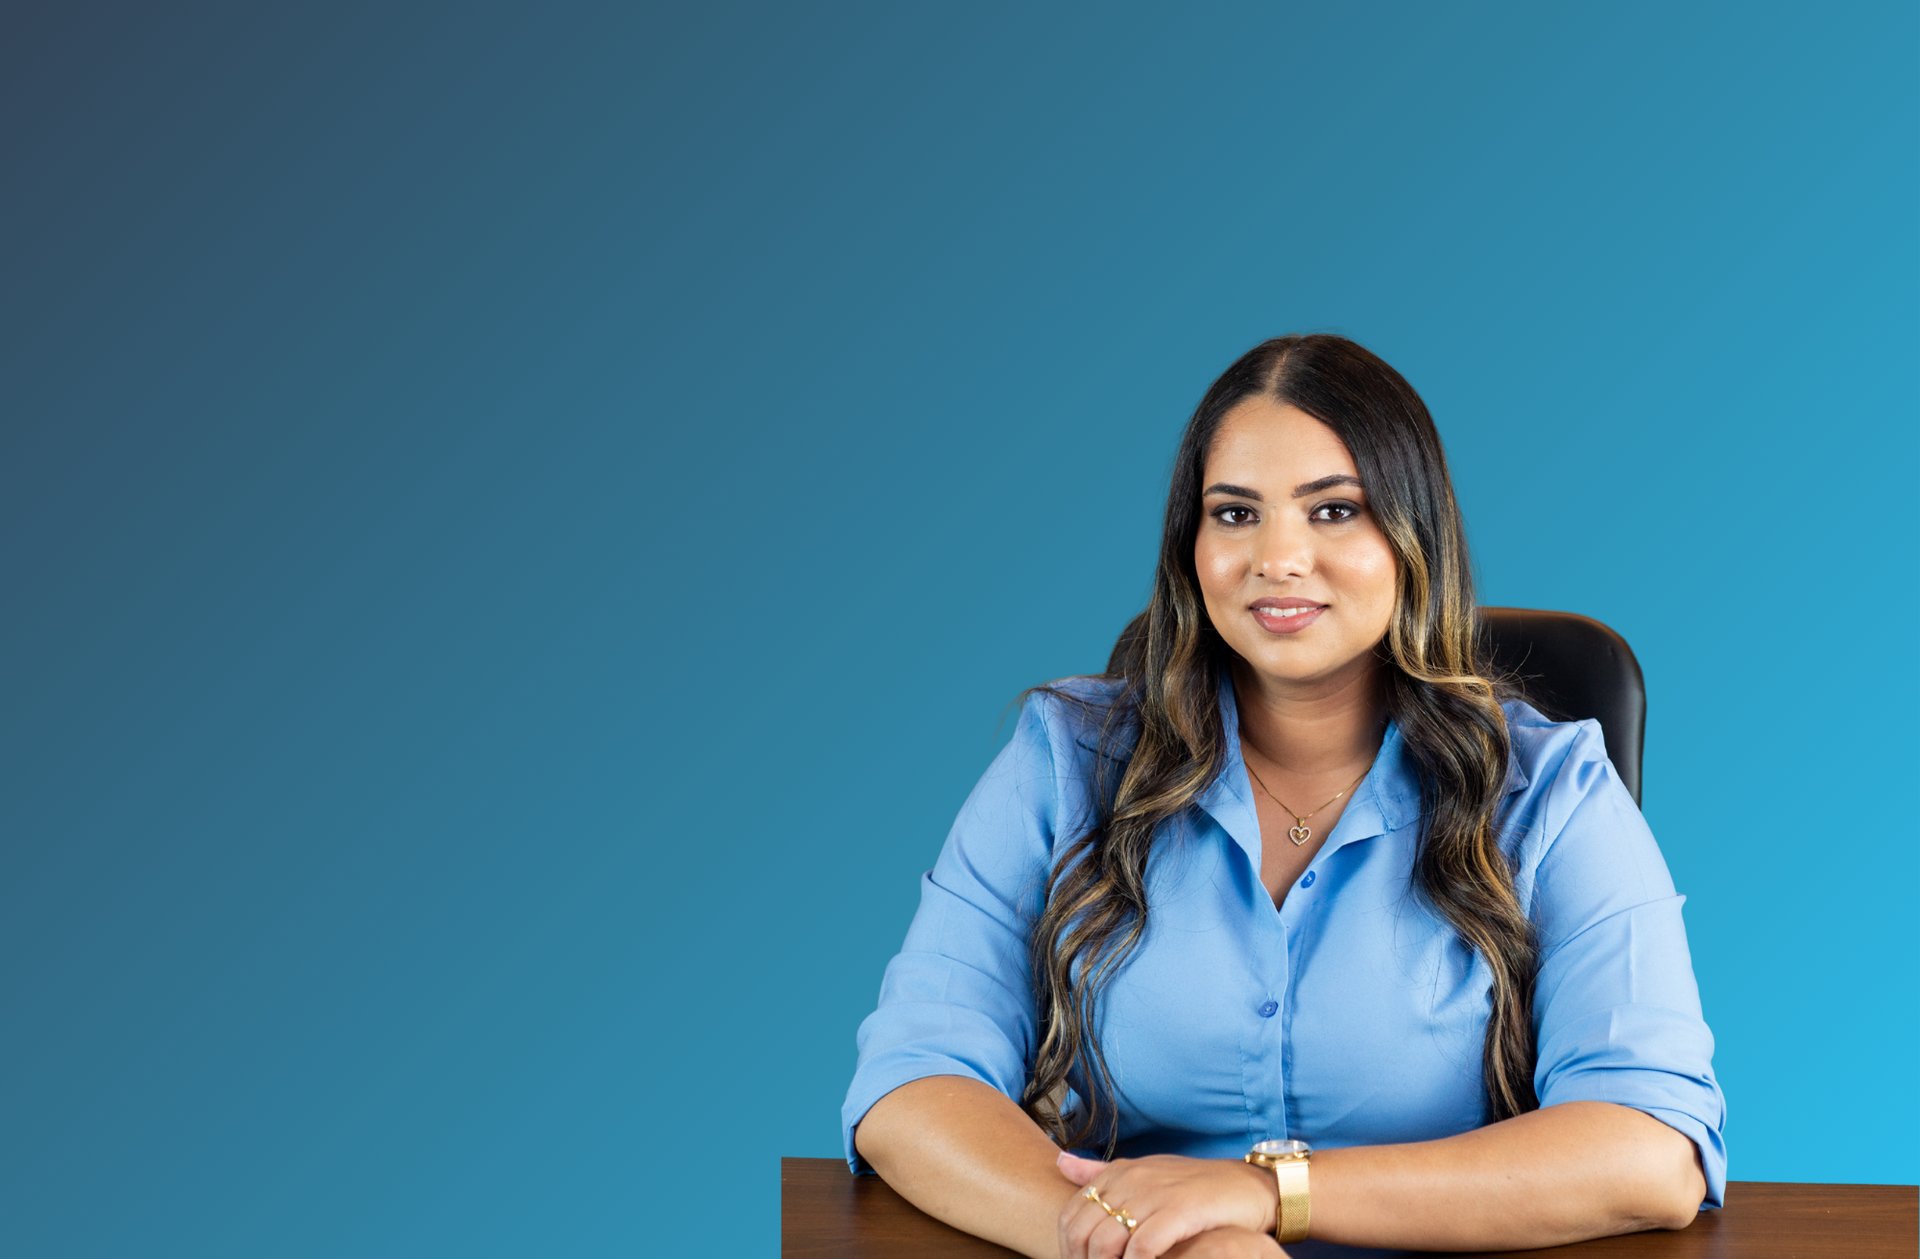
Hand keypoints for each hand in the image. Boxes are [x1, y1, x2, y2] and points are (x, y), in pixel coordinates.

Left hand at [1055, 1150, 1277, 1258]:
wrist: (1246, 1186)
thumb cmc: (1193, 1187)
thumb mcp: (1145, 1174)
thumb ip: (1101, 1173)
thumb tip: (1060, 1162)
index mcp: (1118, 1171)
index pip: (1070, 1214)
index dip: (1068, 1249)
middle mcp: (1130, 1179)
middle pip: (1081, 1232)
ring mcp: (1153, 1193)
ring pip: (1105, 1242)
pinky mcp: (1179, 1211)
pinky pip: (1142, 1247)